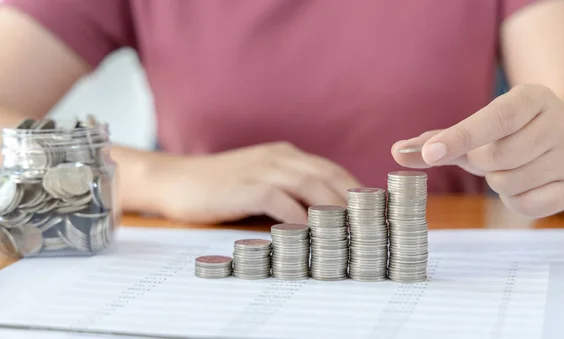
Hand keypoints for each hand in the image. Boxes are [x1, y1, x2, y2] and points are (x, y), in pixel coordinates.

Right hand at [150, 142, 360, 223]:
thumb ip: (285, 191)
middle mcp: (279, 157)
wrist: (175, 180)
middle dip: (353, 200)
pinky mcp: (246, 186)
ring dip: (334, 208)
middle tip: (373, 225)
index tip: (373, 211)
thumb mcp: (258, 181)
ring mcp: (262, 169)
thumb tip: (317, 215)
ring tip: (353, 231)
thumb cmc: (219, 187)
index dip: (354, 189)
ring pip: (310, 185)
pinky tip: (311, 233)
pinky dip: (299, 217)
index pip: (330, 170)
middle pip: (327, 176)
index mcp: (285, 155)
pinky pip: (281, 201)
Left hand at [391, 84, 563, 217]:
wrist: (559, 139)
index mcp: (533, 97)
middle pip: (499, 156)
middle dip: (480, 163)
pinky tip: (523, 184)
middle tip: (487, 157)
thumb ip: (436, 140)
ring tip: (509, 168)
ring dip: (497, 182)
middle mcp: (561, 121)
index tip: (429, 154)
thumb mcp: (475, 130)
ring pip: (511, 182)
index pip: (495, 119)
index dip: (460, 137)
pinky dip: (514, 200)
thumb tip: (396, 152)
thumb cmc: (508, 133)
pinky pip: (528, 205)